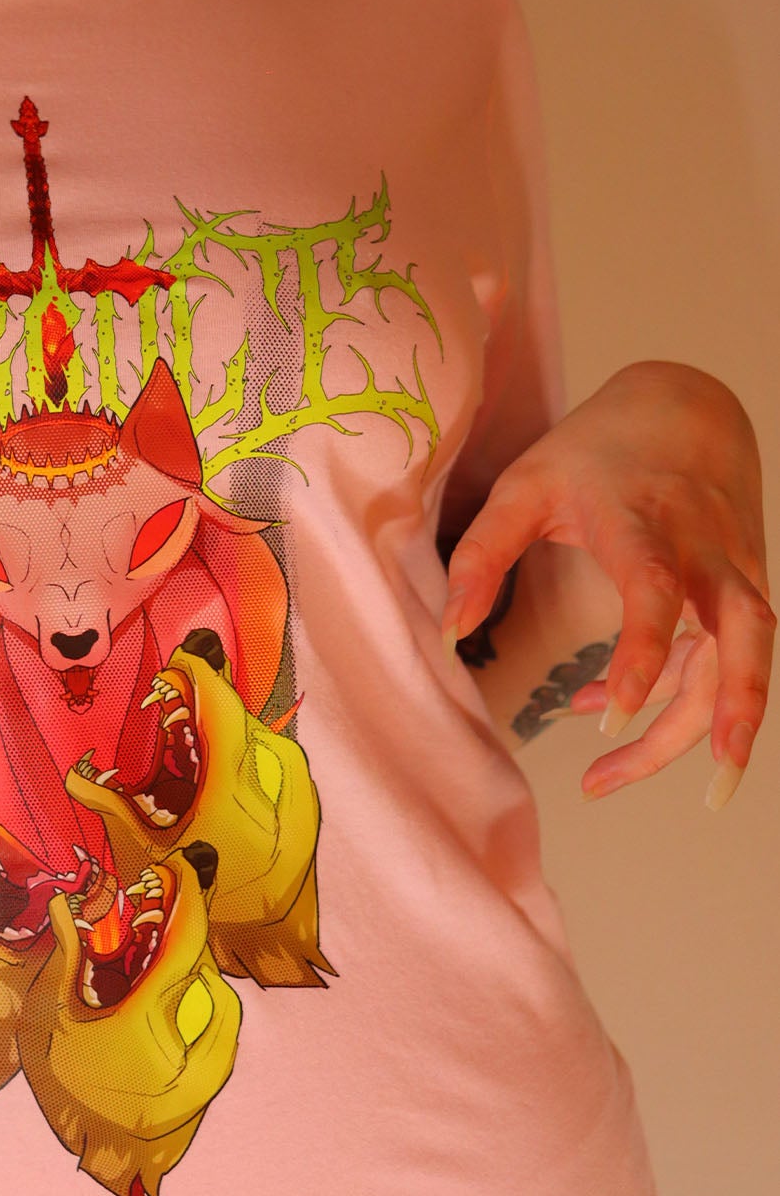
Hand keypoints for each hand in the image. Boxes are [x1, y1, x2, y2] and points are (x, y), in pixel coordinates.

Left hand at [439, 360, 772, 810]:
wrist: (689, 405)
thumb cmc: (595, 450)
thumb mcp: (523, 485)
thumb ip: (482, 555)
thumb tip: (448, 635)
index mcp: (645, 523)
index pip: (655, 593)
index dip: (641, 654)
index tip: (612, 715)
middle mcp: (705, 552)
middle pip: (740, 638)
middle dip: (732, 711)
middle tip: (711, 785)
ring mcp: (737, 572)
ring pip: (745, 660)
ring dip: (718, 728)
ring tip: (663, 790)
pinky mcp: (746, 589)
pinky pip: (722, 655)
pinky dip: (678, 695)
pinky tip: (605, 716)